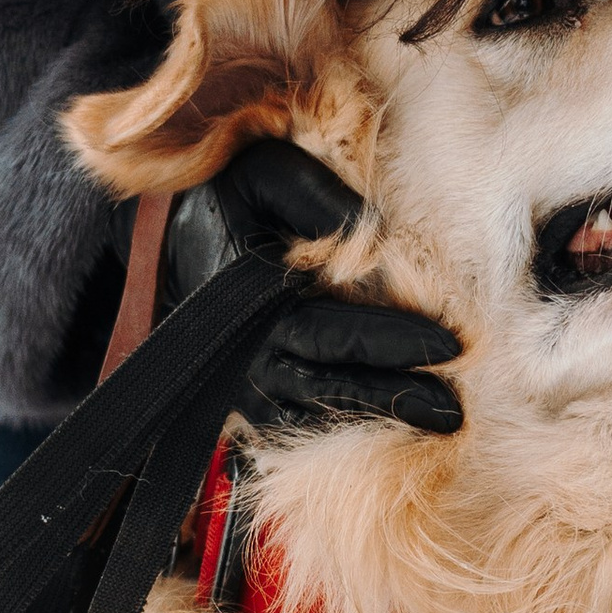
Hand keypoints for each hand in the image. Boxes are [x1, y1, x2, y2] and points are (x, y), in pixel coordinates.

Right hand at [163, 138, 463, 435]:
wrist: (156, 232)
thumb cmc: (222, 194)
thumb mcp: (270, 173)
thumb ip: (321, 199)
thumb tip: (382, 236)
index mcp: (255, 303)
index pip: (336, 334)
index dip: (395, 341)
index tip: (453, 345)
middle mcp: (245, 356)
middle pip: (330, 389)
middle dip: (397, 400)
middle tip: (455, 412)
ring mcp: (239, 386)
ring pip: (311, 417)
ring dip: (373, 426)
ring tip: (438, 433)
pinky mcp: (238, 401)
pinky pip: (289, 428)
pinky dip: (336, 434)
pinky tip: (386, 439)